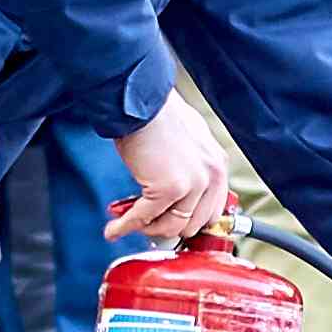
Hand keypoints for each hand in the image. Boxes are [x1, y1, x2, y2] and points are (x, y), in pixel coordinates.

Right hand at [102, 85, 231, 247]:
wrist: (141, 102)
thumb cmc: (158, 115)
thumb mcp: (188, 142)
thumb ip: (191, 167)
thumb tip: (178, 193)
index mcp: (217, 166)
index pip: (212, 212)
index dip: (187, 223)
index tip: (168, 225)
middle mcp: (210, 176)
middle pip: (192, 224)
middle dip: (164, 228)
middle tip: (144, 224)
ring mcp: (192, 184)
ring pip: (170, 227)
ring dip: (145, 228)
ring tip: (126, 222)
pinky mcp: (168, 188)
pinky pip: (144, 217)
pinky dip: (126, 226)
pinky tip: (114, 228)